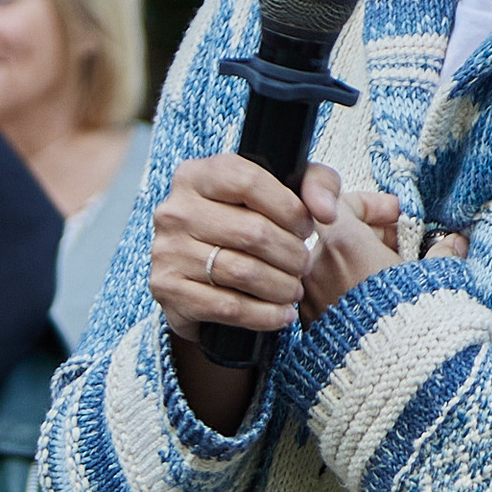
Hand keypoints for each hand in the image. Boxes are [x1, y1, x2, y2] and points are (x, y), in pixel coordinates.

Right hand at [152, 151, 317, 429]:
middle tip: (304, 265)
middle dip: (291, 254)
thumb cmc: (247, 227)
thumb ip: (317, 184)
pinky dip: (264, 315)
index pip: (249, 182)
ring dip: (282, 287)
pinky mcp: (168, 290)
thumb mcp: (283, 194)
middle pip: (252, 232)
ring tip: (295, 290)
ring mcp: (167, 251)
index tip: (306, 227)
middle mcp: (174, 210)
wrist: (202, 279)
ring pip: (243, 272)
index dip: (288, 208)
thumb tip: (325, 212)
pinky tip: (282, 314)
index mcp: (197, 175)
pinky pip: (228, 307)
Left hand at [296, 171, 463, 320]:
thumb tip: (453, 244)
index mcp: (343, 244)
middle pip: (336, 234)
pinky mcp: (310, 330)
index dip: (373, 204)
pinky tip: (378, 307)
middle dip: (372, 236)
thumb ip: (441, 255)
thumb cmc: (413, 328)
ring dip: (359, 266)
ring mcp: (309, 300)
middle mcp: (317, 268)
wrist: (393, 384)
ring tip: (395, 282)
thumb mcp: (436, 281)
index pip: (342, 201)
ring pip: (330, 267)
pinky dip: (348, 293)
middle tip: (405, 249)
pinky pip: (327, 297)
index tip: (397, 217)